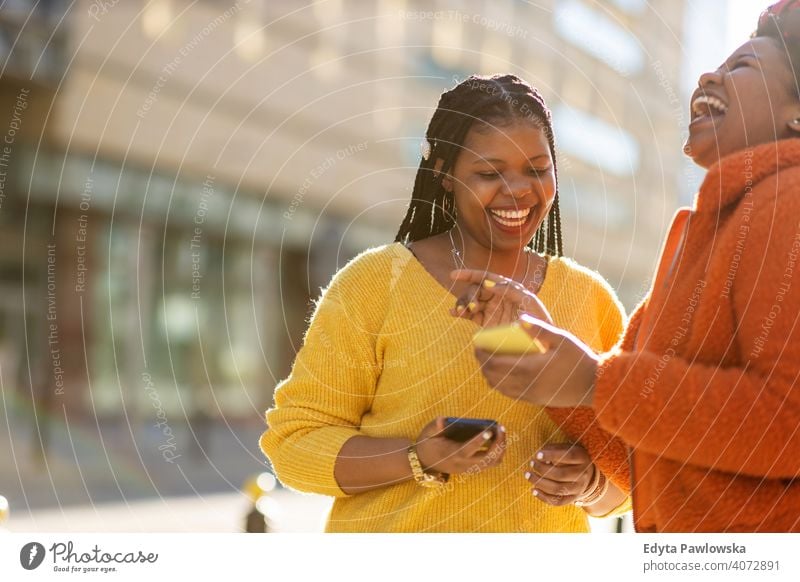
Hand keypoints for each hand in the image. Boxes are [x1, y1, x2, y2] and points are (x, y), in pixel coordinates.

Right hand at [415, 417, 506, 475]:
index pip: (467, 450)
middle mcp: (462, 464)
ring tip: (502, 432)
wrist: (425, 462)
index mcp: (450, 454)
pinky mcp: (473, 469)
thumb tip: (442, 420)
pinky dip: (498, 452)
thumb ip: (434, 427)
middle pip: (486, 459)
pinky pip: (491, 463)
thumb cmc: (428, 444)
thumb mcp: (427, 433)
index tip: (489, 430)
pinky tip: (498, 439)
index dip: (479, 441)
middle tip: (501, 427)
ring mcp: (469, 468)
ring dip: (500, 448)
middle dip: (498, 444)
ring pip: (492, 462)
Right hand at [449, 269, 553, 327]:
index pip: (485, 277)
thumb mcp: (529, 301)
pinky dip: (460, 313)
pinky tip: (453, 313)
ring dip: (462, 304)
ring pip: (470, 301)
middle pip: (475, 290)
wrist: (541, 342)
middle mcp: (496, 296)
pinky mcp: (485, 322)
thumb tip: (488, 283)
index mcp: (506, 287)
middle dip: (469, 296)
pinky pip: (469, 315)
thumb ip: (511, 290)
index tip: (454, 275)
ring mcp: (490, 309)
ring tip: (460, 312)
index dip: (469, 274)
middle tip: (471, 307)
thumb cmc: (539, 319)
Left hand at [474, 314, 598, 406]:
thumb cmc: (579, 359)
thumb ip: (539, 329)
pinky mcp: (535, 401)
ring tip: (489, 362)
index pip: (494, 364)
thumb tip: (520, 318)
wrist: (595, 385)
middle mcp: (525, 384)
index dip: (481, 356)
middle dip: (482, 365)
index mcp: (529, 368)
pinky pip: (509, 394)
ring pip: (499, 388)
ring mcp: (529, 395)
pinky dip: (500, 384)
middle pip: (492, 377)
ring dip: (489, 376)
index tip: (476, 346)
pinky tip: (504, 374)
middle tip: (480, 352)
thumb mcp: (561, 339)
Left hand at [524, 443, 594, 505]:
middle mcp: (583, 474)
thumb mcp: (566, 447)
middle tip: (532, 463)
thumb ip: (554, 449)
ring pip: (558, 489)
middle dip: (543, 469)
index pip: (568, 456)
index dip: (552, 455)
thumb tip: (540, 456)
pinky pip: (557, 501)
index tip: (537, 455)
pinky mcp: (573, 498)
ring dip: (540, 483)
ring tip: (528, 475)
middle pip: (561, 474)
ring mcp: (579, 488)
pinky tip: (533, 490)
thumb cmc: (570, 457)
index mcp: (581, 458)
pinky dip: (544, 497)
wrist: (588, 474)